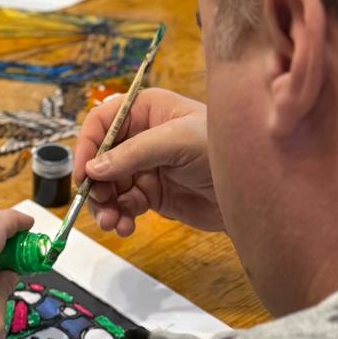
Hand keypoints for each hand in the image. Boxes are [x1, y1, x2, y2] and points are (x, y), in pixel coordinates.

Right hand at [74, 88, 221, 235]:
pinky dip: (120, 217)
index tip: (83, 174)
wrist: (254, 188)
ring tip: (112, 223)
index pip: (101, 123)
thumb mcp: (175, 142)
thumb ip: (132, 154)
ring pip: (109, 186)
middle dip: (96, 184)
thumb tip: (93, 170)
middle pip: (100, 159)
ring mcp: (146, 168)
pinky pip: (124, 206)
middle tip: (100, 206)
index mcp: (145, 111)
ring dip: (105, 206)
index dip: (87, 146)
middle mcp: (140, 137)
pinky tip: (125, 227)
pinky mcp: (153, 195)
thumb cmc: (221, 149)